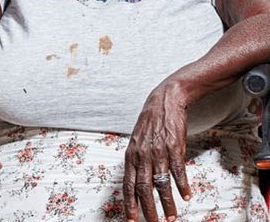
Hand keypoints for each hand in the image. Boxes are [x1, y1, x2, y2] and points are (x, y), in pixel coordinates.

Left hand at [123, 81, 191, 221]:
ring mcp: (158, 152)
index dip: (129, 203)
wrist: (164, 102)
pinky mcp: (174, 147)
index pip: (127, 184)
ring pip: (160, 183)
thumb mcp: (137, 142)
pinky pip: (177, 171)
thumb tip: (136, 182)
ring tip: (172, 217)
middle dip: (148, 209)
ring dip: (167, 203)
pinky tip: (186, 196)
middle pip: (143, 188)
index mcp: (131, 155)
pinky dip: (182, 185)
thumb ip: (136, 162)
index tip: (132, 219)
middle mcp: (142, 155)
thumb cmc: (150, 124)